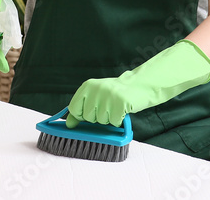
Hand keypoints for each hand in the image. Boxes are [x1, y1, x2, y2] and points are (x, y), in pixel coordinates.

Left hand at [66, 39, 209, 127]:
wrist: (140, 86)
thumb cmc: (116, 94)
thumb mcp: (97, 98)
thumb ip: (82, 108)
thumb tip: (68, 124)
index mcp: (88, 85)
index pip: (74, 109)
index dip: (81, 116)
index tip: (89, 115)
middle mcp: (96, 89)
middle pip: (88, 118)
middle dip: (98, 118)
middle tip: (108, 107)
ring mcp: (108, 95)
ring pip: (101, 122)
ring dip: (109, 119)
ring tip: (116, 107)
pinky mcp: (120, 103)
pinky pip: (114, 122)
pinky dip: (119, 120)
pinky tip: (123, 110)